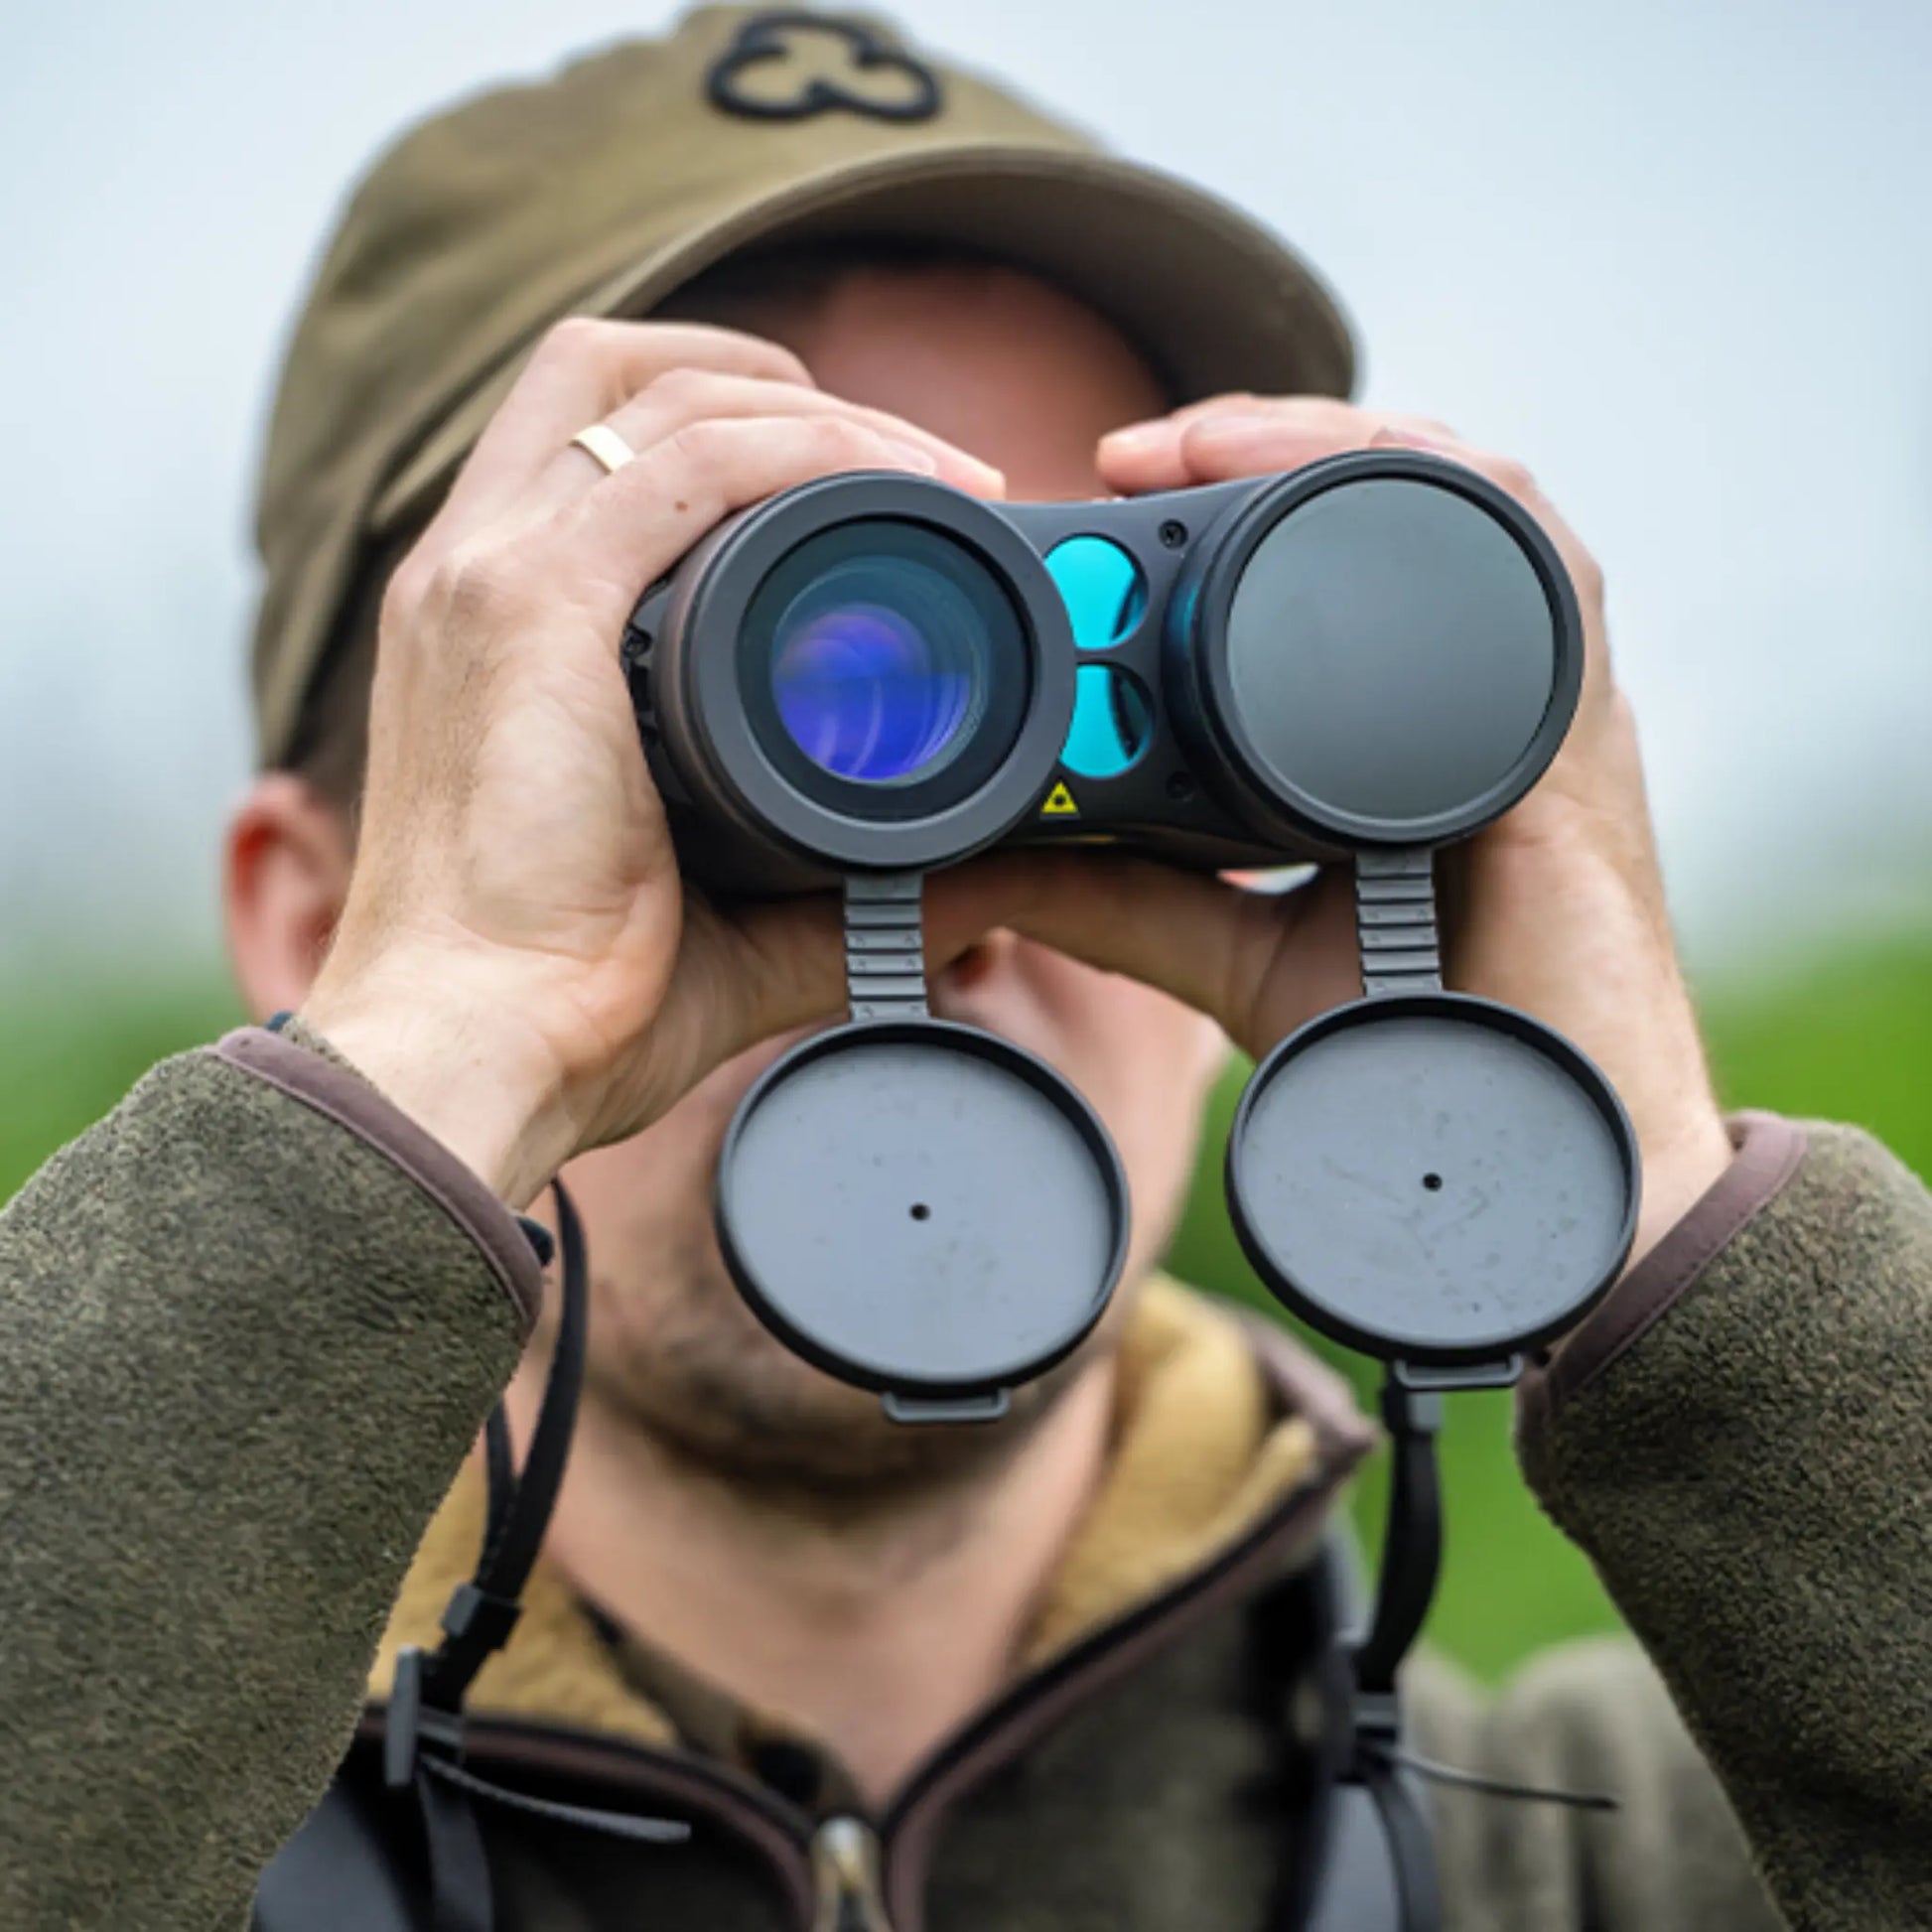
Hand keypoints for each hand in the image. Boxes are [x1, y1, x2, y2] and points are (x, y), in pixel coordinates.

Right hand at [299, 317, 1008, 1207]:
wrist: (471, 1056)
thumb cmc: (566, 1003)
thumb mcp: (732, 918)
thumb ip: (850, 893)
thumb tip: (994, 890)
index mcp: (494, 624)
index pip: (595, 447)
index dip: (728, 430)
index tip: (865, 495)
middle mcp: (472, 570)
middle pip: (609, 372)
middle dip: (765, 378)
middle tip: (903, 463)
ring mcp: (491, 575)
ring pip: (662, 392)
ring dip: (818, 408)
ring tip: (939, 472)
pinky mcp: (532, 605)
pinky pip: (692, 463)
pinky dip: (806, 448)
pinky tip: (901, 481)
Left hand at [970, 396, 1732, 1269]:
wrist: (1548, 1155)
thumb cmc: (1418, 1055)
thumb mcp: (1234, 950)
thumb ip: (1121, 899)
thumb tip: (980, 866)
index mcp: (1401, 733)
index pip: (1326, 568)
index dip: (1229, 500)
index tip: (1109, 491)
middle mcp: (1476, 695)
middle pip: (1389, 507)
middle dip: (1263, 447)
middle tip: (1133, 456)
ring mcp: (1536, 703)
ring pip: (1465, 499)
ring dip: (1336, 440)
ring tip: (1208, 441)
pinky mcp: (1577, 733)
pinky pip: (1544, 559)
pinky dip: (1453, 488)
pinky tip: (1353, 460)